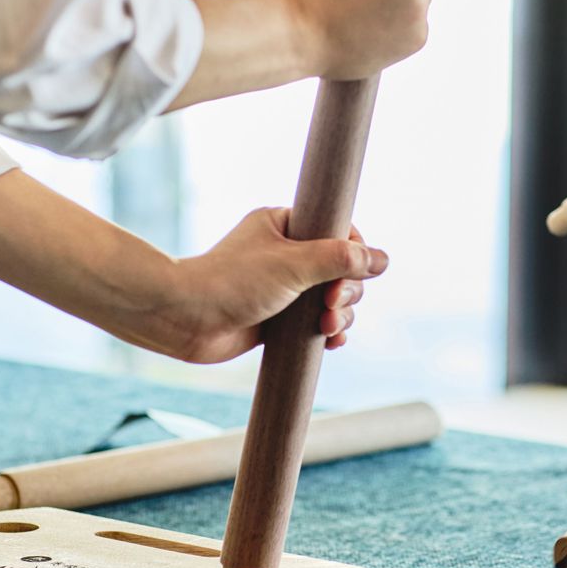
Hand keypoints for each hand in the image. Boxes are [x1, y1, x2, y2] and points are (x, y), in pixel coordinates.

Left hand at [161, 208, 387, 363]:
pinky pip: (317, 323)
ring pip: (333, 299)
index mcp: (285, 226)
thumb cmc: (231, 282)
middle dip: (346, 291)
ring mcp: (283, 288)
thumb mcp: (294, 264)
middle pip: (342, 269)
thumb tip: (382, 259)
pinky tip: (331, 342)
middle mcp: (286, 254)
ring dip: (340, 315)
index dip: (354, 253)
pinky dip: (328, 332)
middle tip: (330, 304)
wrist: (184, 319)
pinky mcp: (278, 319)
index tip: (352, 271)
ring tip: (326, 328)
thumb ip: (341, 259)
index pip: (339, 232)